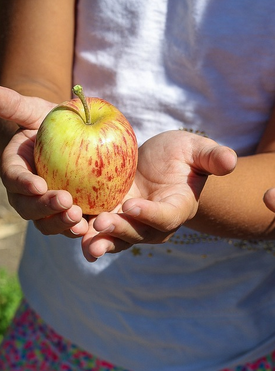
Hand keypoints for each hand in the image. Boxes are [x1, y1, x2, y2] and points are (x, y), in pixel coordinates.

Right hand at [0, 87, 87, 236]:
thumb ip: (15, 105)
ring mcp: (49, 206)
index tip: (37, 184)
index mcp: (16, 170)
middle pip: (29, 208)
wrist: (71, 138)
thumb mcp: (35, 111)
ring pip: (49, 223)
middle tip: (64, 202)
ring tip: (79, 219)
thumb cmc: (51, 122)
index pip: (14, 178)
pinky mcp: (70, 211)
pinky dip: (80, 229)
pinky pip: (72, 225)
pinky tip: (95, 227)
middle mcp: (28, 194)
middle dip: (45, 208)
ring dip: (62, 224)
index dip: (22, 183)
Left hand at [81, 130, 236, 261]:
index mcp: (178, 207)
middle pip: (139, 233)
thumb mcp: (197, 150)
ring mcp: (133, 222)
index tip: (133, 205)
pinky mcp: (113, 216)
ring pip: (118, 238)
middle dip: (121, 231)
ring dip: (101, 240)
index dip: (151, 215)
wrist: (160, 164)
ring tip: (83, 239)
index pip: (167, 217)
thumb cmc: (182, 156)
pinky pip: (100, 229)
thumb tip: (231, 161)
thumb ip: (212, 157)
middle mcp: (155, 222)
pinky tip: (69, 228)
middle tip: (102, 223)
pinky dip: (86, 231)